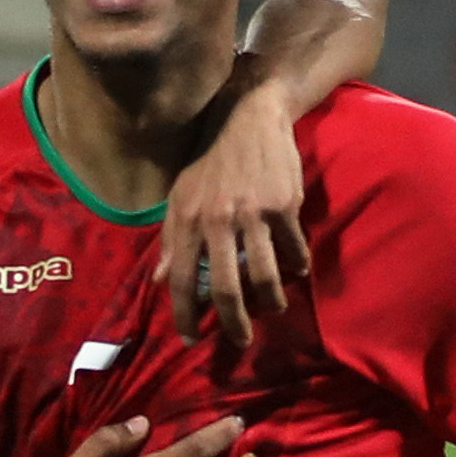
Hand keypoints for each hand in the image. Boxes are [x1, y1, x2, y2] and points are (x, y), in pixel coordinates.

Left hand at [156, 69, 307, 346]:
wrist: (249, 115)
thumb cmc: (210, 159)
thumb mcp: (180, 195)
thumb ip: (171, 239)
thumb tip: (159, 281)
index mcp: (186, 218)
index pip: (180, 279)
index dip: (184, 314)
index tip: (191, 339)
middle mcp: (215, 219)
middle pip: (223, 287)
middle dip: (233, 322)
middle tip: (239, 341)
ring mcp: (251, 213)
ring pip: (263, 276)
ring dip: (271, 302)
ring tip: (274, 309)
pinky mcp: (282, 205)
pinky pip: (292, 250)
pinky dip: (295, 267)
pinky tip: (295, 271)